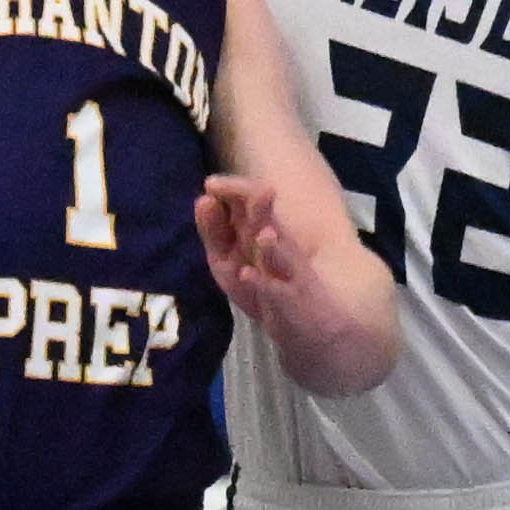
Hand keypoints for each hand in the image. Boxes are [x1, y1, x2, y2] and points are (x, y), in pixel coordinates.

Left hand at [196, 174, 307, 327]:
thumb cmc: (263, 287)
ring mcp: (288, 273)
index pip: (252, 202)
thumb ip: (214, 231)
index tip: (210, 184)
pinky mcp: (292, 300)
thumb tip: (203, 198)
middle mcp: (278, 245)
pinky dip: (261, 283)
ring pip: (280, 255)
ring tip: (263, 234)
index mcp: (261, 230)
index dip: (234, 190)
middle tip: (244, 192)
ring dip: (270, 245)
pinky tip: (246, 274)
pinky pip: (276, 290)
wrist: (307, 326)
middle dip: (257, 206)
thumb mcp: (229, 259)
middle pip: (269, 222)